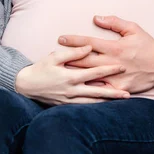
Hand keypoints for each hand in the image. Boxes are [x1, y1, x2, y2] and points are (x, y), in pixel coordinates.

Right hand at [15, 45, 129, 104]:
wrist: (25, 86)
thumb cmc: (41, 68)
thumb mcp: (55, 57)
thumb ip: (74, 52)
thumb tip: (89, 47)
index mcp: (70, 77)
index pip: (94, 73)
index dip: (109, 70)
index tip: (122, 67)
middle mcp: (72, 91)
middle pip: (98, 91)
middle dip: (113, 92)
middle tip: (128, 93)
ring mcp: (70, 100)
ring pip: (93, 102)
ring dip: (108, 101)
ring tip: (121, 101)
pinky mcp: (67, 106)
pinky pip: (85, 107)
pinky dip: (96, 106)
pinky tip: (106, 104)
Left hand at [58, 16, 153, 92]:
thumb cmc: (147, 44)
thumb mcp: (133, 28)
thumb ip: (114, 22)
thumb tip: (96, 18)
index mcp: (115, 46)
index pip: (89, 42)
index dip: (73, 40)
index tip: (61, 38)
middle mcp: (113, 62)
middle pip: (85, 61)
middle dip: (67, 58)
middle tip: (52, 57)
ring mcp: (115, 77)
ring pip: (90, 76)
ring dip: (74, 74)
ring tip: (59, 73)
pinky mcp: (119, 88)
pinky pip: (101, 90)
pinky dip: (88, 90)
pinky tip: (76, 90)